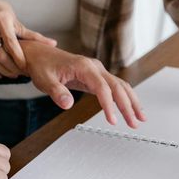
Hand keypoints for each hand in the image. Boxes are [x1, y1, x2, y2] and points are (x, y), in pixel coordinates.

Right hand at [0, 0, 55, 78]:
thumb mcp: (14, 19)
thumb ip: (31, 34)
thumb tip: (53, 44)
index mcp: (1, 18)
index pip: (11, 43)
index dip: (18, 58)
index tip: (25, 68)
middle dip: (10, 67)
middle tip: (19, 74)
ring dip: (0, 70)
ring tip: (10, 75)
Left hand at [20, 41, 144, 127]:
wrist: (39, 54)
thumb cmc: (42, 65)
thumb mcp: (45, 80)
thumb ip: (57, 92)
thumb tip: (68, 104)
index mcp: (84, 66)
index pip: (102, 87)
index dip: (109, 105)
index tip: (113, 120)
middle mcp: (94, 66)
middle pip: (117, 86)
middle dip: (127, 105)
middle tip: (134, 123)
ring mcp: (96, 70)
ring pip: (120, 85)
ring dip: (131, 101)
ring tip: (140, 118)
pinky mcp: (95, 76)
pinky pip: (114, 86)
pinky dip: (124, 97)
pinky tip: (130, 108)